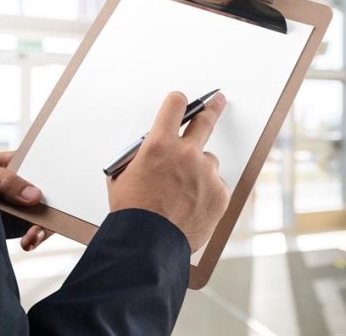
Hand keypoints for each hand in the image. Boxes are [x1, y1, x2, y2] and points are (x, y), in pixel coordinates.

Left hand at [0, 151, 52, 250]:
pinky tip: (29, 241)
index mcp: (18, 163)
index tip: (69, 189)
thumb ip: (6, 180)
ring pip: (47, 214)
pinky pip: (35, 230)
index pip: (48, 165)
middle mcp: (24, 184)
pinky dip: (35, 238)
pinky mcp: (17, 224)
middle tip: (49, 220)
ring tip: (34, 236)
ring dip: (46, 227)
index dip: (62, 174)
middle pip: (54, 192)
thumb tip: (35, 195)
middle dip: (58, 207)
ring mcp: (22, 205)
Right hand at [107, 91, 229, 252]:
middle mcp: (187, 154)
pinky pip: (215, 184)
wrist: (148, 244)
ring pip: (207, 161)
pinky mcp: (220, 192)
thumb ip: (144, 156)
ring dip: (198, 170)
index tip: (183, 100)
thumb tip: (154, 148)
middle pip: (205, 120)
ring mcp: (207, 172)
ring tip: (182, 193)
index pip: (174, 106)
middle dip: (212, 108)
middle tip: (219, 101)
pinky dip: (206, 191)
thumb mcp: (125, 175)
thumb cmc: (133, 213)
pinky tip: (191, 205)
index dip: (177, 102)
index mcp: (160, 145)